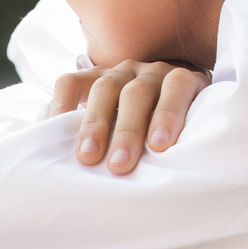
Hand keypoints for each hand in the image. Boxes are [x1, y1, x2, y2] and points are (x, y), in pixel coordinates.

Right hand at [50, 60, 211, 175]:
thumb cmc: (175, 127)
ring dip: (96, 124)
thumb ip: (186, 140)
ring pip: (105, 88)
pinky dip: (62, 104)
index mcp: (180, 80)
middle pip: (137, 94)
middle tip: (119, 166)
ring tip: (88, 158)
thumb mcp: (190, 127)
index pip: (177, 87)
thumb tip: (176, 176)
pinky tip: (56, 129)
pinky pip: (70, 82)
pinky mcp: (90, 75)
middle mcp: (149, 72)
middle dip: (127, 131)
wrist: (157, 97)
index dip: (169, 114)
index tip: (159, 147)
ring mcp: (118, 72)